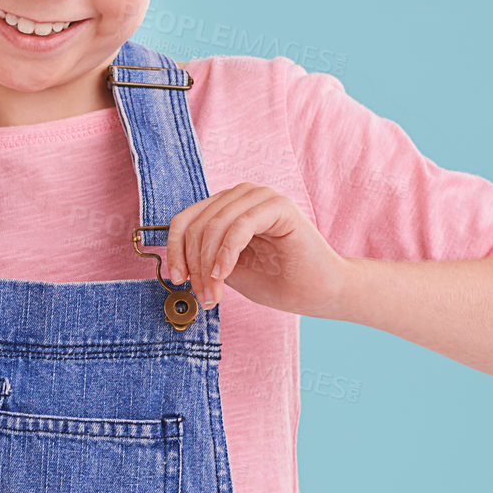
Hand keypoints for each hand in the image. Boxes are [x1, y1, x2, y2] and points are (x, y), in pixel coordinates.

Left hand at [163, 183, 349, 315]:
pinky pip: (239, 226)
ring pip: (215, 226)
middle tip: (204, 296)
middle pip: (197, 225)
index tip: (177, 279)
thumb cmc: (277, 281)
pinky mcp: (278, 206)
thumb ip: (202, 259)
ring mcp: (260, 197)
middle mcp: (241, 195)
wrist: (319, 293)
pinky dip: (225, 254)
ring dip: (208, 265)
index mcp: (226, 207)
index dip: (174, 250)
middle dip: (195, 266)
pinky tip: (223, 275)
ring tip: (214, 294)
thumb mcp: (225, 270)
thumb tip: (173, 263)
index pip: (184, 220)